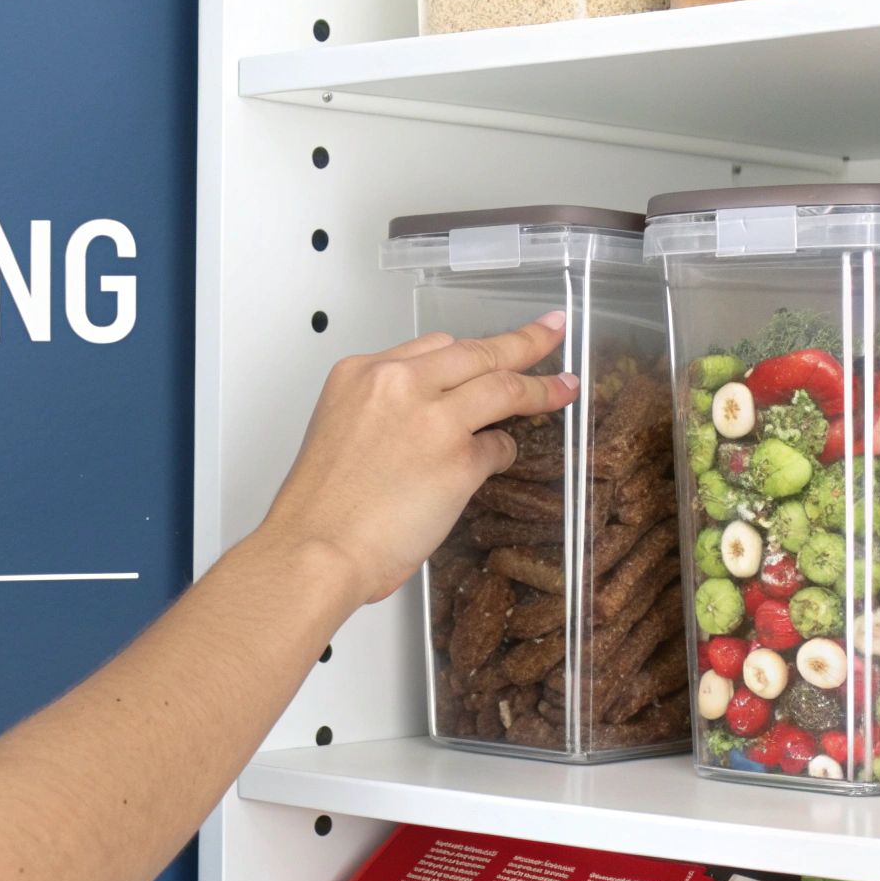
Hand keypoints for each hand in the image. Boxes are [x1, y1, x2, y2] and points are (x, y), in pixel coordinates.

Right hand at [258, 312, 579, 606]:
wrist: (315, 549)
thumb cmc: (319, 508)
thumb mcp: (340, 429)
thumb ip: (385, 410)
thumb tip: (427, 418)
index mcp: (361, 373)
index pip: (431, 345)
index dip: (467, 350)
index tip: (486, 347)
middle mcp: (399, 384)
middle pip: (476, 351)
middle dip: (522, 341)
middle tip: (551, 331)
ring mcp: (433, 419)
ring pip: (503, 385)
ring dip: (541, 385)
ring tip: (564, 385)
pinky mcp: (460, 459)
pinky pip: (498, 447)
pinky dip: (503, 452)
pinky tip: (502, 458)